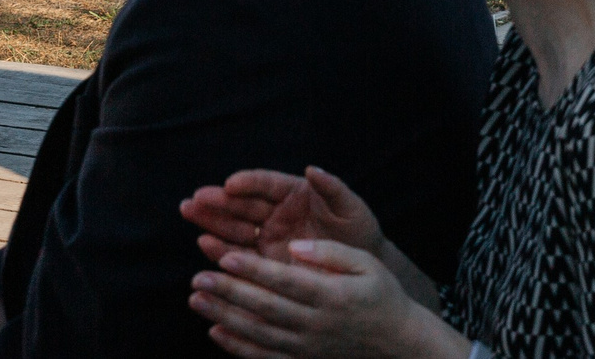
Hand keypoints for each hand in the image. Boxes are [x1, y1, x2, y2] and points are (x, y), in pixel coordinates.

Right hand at [183, 167, 383, 264]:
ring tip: (190, 212)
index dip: (248, 183)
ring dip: (212, 220)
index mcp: (296, 193)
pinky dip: (221, 249)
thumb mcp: (351, 208)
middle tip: (195, 197)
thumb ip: (333, 188)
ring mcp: (269, 236)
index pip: (267, 184)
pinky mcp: (264, 261)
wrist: (360, 270)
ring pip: (235, 226)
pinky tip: (204, 242)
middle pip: (244, 204)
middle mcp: (277, 213)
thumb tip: (313, 168)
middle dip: (219, 200)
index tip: (230, 184)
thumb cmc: (359, 232)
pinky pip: (240, 254)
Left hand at [190, 237, 438, 358]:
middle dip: (229, 292)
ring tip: (196, 299)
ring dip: (224, 316)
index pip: (285, 281)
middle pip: (265, 308)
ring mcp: (306, 347)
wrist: (398, 343)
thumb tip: (295, 246)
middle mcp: (315, 324)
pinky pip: (264, 356)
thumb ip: (331, 252)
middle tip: (198, 277)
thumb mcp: (368, 263)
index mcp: (332, 295)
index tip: (226, 257)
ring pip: (258, 333)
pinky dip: (237, 346)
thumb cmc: (382, 295)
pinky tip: (215, 331)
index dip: (254, 270)